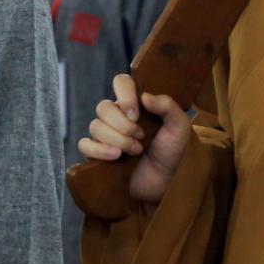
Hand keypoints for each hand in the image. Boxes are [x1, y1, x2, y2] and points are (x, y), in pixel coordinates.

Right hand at [77, 73, 191, 203]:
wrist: (167, 181)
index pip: (121, 82)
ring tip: (136, 150)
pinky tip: (115, 156)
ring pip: (95, 126)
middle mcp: (118, 115)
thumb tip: (145, 96)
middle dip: (123, 125)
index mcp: (136, 103)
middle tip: (141, 137)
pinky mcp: (99, 154)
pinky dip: (98, 149)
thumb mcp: (179, 127)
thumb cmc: (173, 150)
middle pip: (104, 107)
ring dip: (117, 139)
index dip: (125, 94)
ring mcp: (106, 135)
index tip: (136, 113)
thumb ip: (167, 106)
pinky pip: (84, 144)